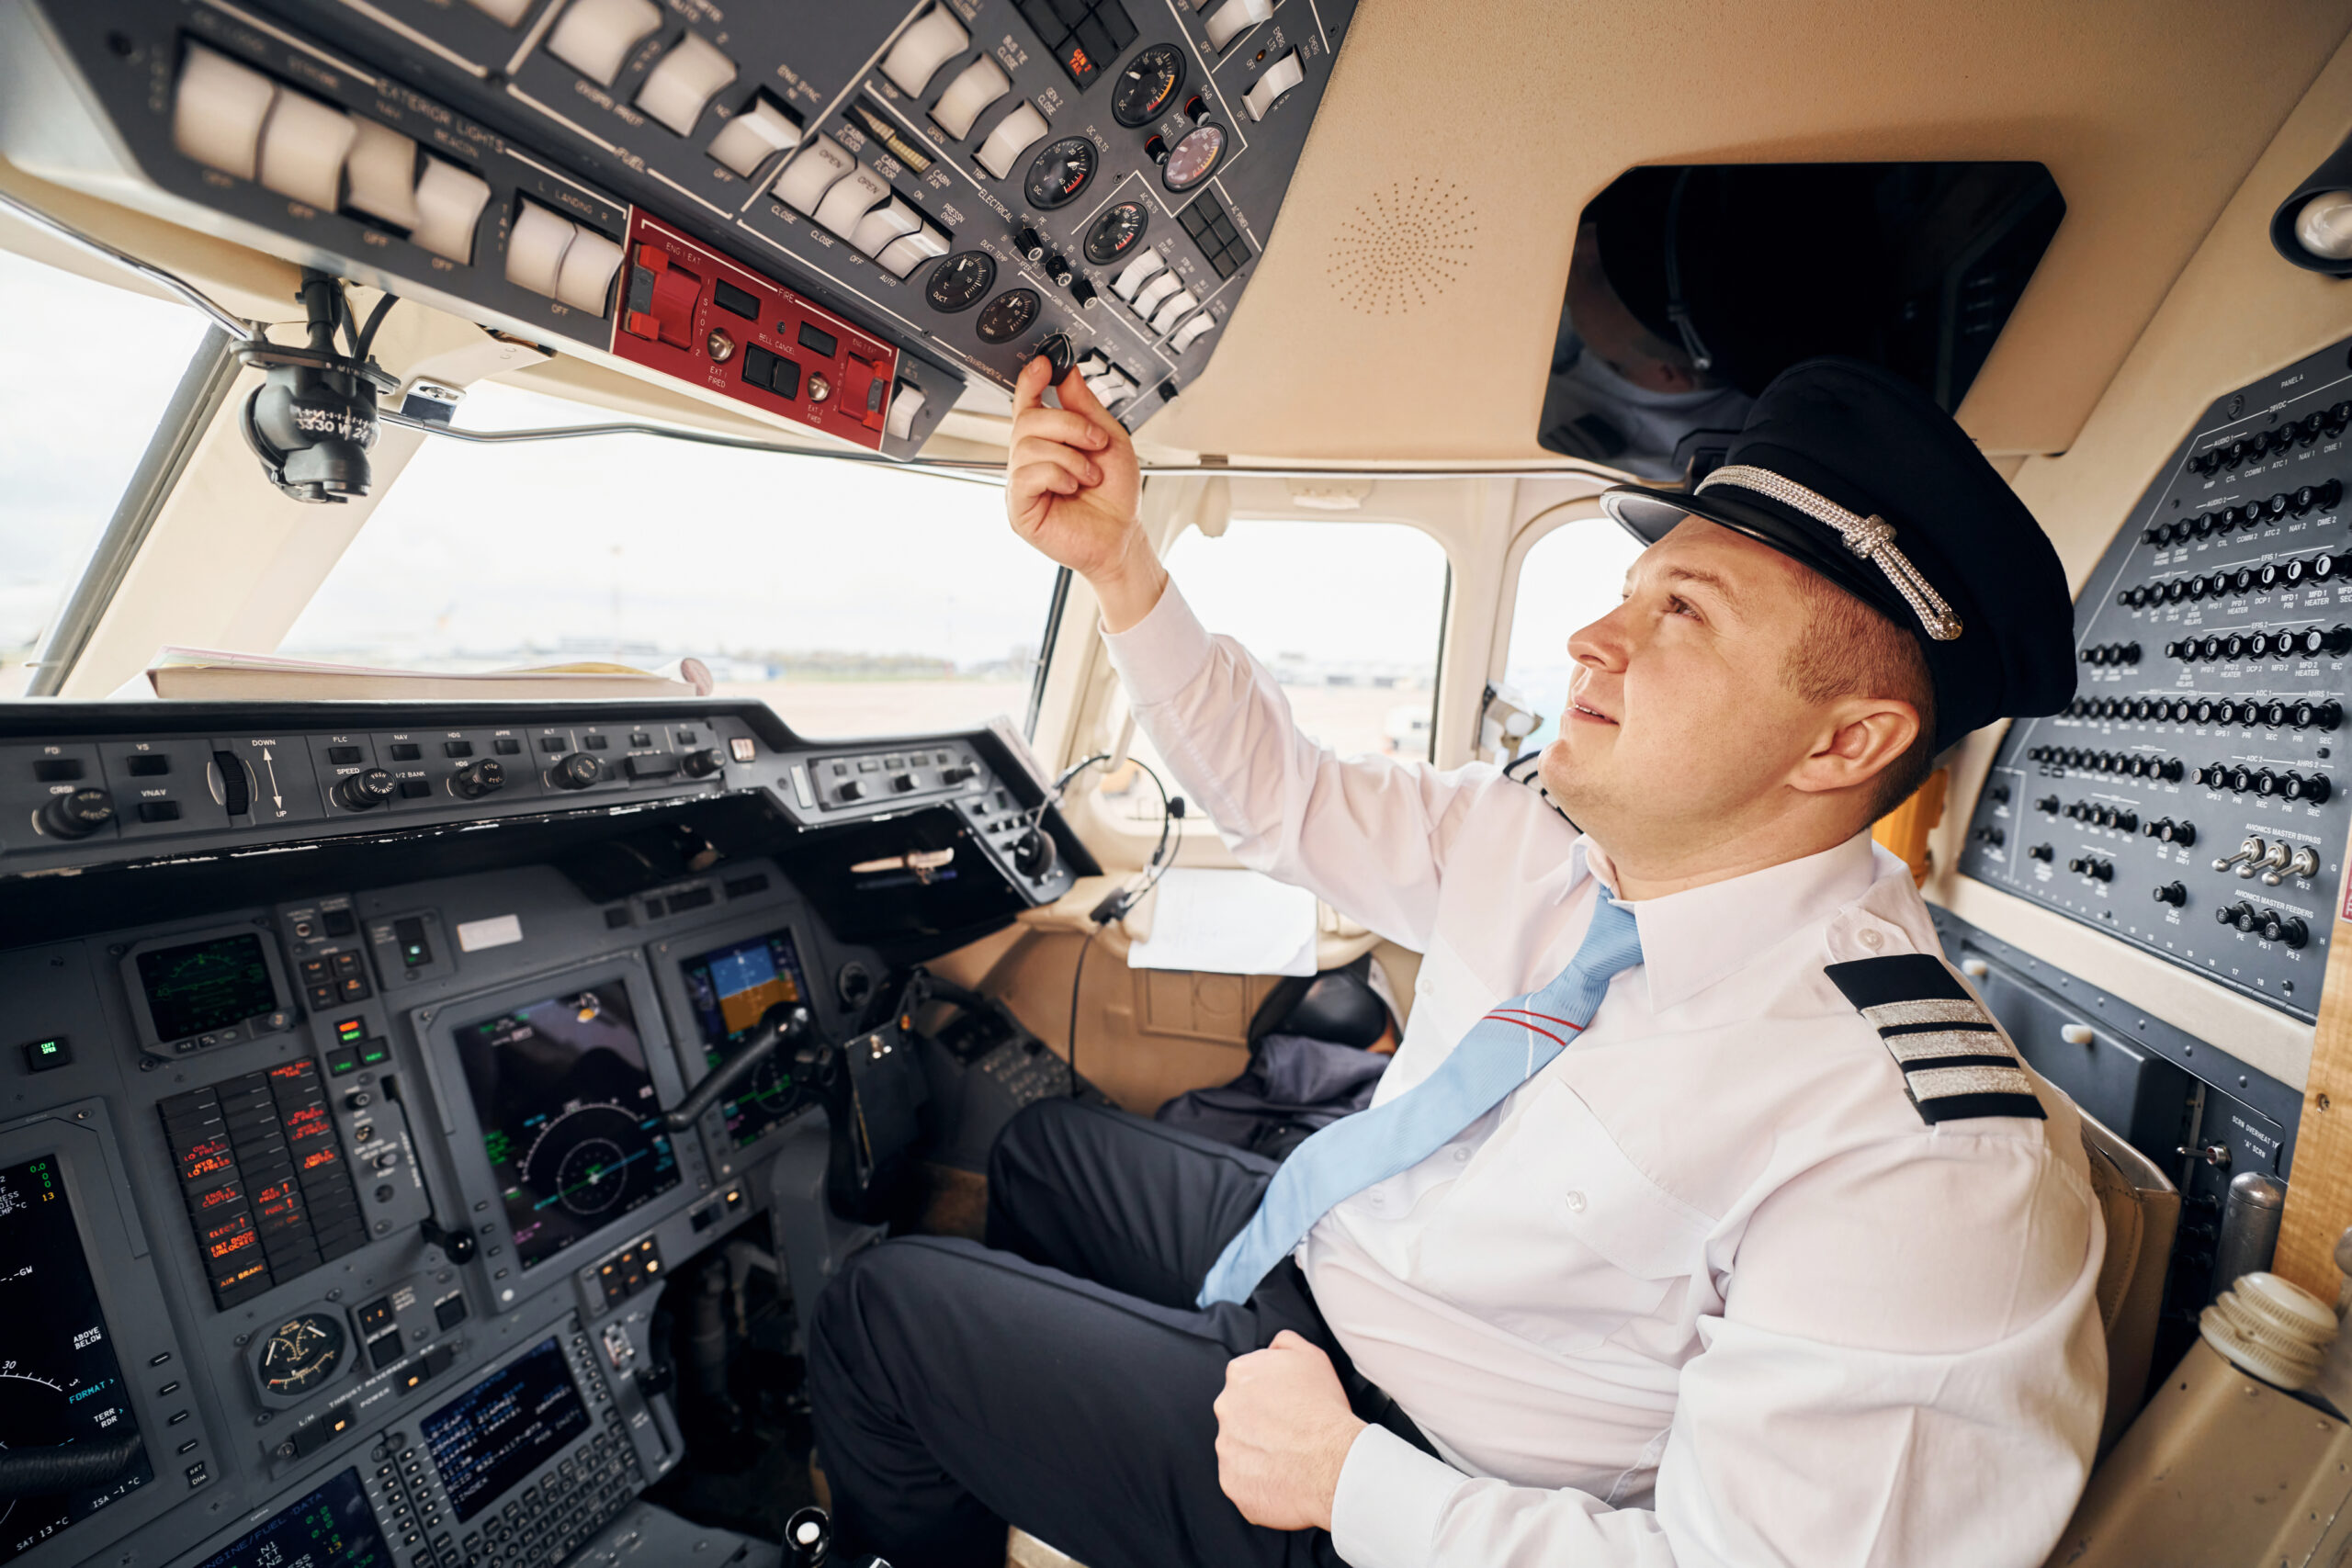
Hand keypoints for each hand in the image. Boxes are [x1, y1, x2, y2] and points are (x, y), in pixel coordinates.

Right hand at [1004, 355, 1161, 630]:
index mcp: (1048, 442)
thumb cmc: (1115, 496)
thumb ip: (1086, 407)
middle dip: (1068, 425)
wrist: (1122, 536)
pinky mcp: (1019, 508)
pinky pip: (1026, 475)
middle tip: (1095, 443)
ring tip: (1089, 475)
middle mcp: (1030, 461)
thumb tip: (1069, 374)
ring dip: (1070, 456)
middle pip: (1027, 419)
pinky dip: (1057, 474)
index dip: (1031, 380)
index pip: (1028, 404)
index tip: (1045, 364)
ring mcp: (1021, 484)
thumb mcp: (1109, 440)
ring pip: (1028, 446)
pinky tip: (1072, 486)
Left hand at [1213, 1331, 1367, 1531]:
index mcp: (1240, 1374)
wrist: (1334, 1461)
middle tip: (1289, 1433)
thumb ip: (1284, 1344)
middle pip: (1238, 1414)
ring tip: (1290, 1459)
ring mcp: (1225, 1447)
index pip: (1246, 1382)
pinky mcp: (1231, 1481)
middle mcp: (1225, 1408)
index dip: (1269, 1395)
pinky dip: (1259, 1482)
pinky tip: (1284, 1479)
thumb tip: (1273, 1348)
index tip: (1286, 1407)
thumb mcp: (1312, 1355)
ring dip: (1258, 1453)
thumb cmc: (1325, 1409)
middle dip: (1259, 1423)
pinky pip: (1242, 1481)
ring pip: (1239, 1449)